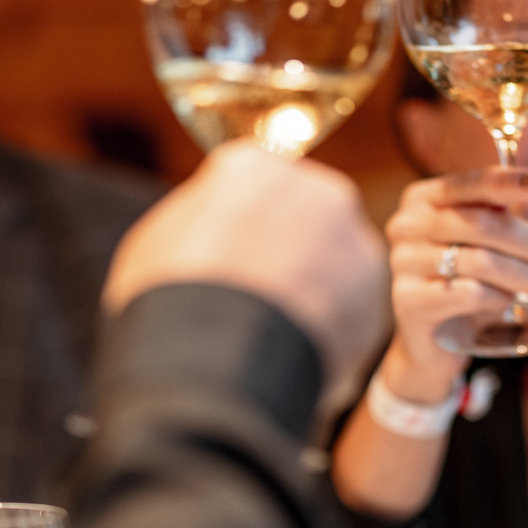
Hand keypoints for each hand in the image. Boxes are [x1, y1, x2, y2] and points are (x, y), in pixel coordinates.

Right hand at [103, 141, 387, 403]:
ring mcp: (352, 242)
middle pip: (303, 222)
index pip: (255, 190)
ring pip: (333, 266)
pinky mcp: (373, 299)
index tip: (230, 263)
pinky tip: (295, 359)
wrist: (212, 359)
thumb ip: (196, 222)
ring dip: (312, 295)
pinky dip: (328, 336)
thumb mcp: (155, 243)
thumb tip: (207, 226)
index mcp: (254, 169)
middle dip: (286, 257)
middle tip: (257, 303)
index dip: (241, 231)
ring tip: (274, 337)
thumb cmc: (167, 299)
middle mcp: (315, 191)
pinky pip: (349, 314)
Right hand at [376, 168, 527, 402]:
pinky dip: (500, 298)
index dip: (505, 182)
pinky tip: (513, 305)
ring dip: (525, 277)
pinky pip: (470, 294)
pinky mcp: (409, 302)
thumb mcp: (480, 244)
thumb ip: (500, 213)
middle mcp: (406, 225)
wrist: (429, 341)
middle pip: (482, 224)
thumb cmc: (460, 282)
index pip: (469, 184)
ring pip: (481, 261)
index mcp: (422, 200)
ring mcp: (403, 264)